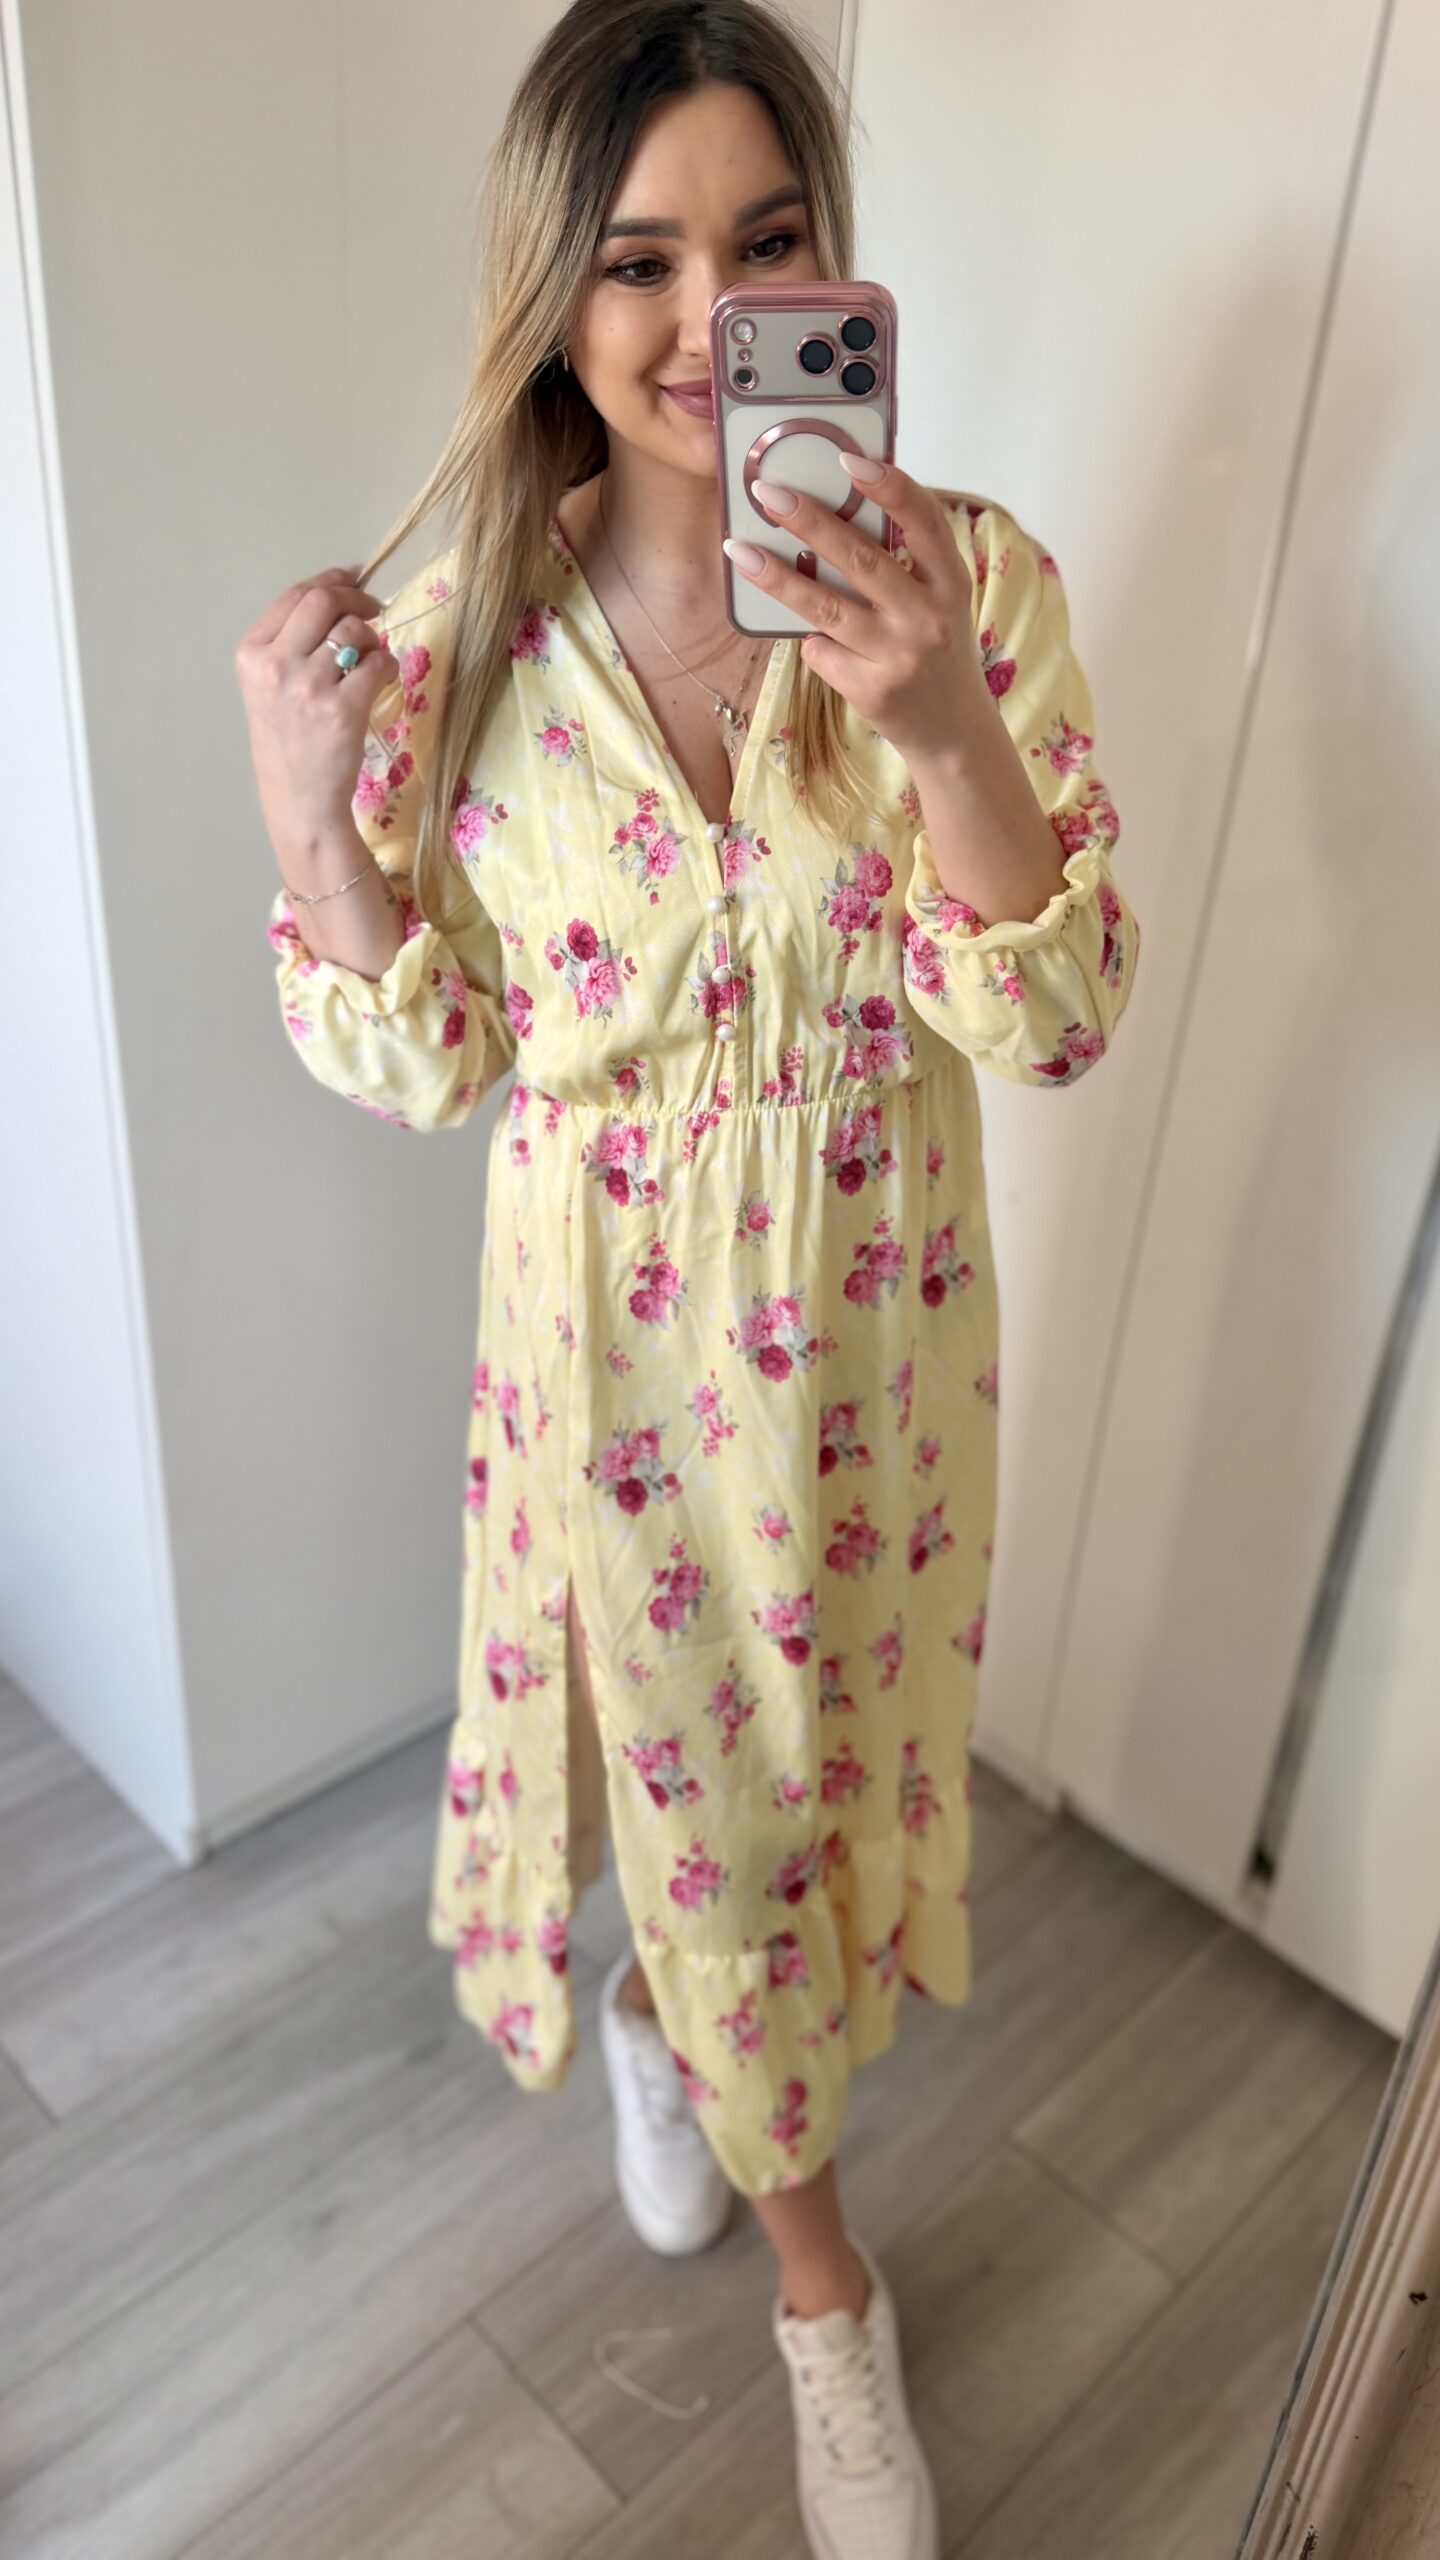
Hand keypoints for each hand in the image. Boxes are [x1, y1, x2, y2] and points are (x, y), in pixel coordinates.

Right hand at [233, 564, 396, 863]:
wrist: (300, 800)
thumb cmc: (288, 742)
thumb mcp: (270, 686)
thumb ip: (294, 641)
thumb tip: (341, 590)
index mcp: (252, 654)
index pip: (294, 596)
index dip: (331, 579)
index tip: (354, 577)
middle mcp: (275, 665)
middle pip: (324, 600)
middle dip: (356, 598)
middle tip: (375, 610)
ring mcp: (307, 687)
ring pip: (354, 630)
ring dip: (374, 638)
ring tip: (371, 661)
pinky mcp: (342, 710)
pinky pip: (378, 662)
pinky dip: (388, 665)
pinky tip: (381, 681)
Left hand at [724, 458, 981, 766]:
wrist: (952, 730)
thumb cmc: (936, 649)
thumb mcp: (939, 600)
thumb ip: (905, 561)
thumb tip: (834, 510)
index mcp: (950, 581)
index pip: (924, 521)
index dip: (889, 487)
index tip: (849, 459)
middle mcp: (928, 616)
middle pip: (860, 560)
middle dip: (809, 522)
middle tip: (769, 492)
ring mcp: (898, 656)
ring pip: (825, 607)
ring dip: (776, 576)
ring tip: (739, 549)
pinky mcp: (870, 689)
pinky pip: (820, 650)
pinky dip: (810, 638)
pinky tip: (811, 636)